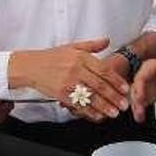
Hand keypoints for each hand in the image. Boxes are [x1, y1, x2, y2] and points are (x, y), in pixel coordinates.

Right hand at [9, 38, 129, 122]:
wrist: (30, 66)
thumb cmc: (51, 57)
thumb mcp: (71, 47)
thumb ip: (91, 45)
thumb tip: (107, 40)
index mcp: (81, 57)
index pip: (103, 70)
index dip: (116, 81)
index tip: (125, 89)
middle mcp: (75, 69)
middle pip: (99, 85)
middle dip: (113, 96)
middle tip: (124, 105)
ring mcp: (68, 82)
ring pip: (90, 97)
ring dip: (104, 106)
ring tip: (114, 113)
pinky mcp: (60, 94)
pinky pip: (78, 104)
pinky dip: (89, 112)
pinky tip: (97, 115)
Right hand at [129, 59, 155, 122]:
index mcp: (149, 67)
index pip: (141, 77)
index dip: (139, 88)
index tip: (140, 97)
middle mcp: (143, 77)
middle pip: (135, 88)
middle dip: (136, 100)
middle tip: (139, 110)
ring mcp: (142, 86)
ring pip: (135, 97)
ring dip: (136, 107)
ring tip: (139, 116)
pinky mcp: (144, 96)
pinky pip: (139, 103)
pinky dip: (138, 111)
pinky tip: (139, 118)